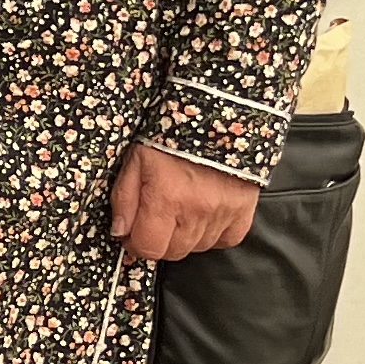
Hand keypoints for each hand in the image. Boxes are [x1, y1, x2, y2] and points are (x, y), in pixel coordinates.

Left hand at [111, 143, 263, 260]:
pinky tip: (204, 214)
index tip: (133, 233)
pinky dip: (214, 233)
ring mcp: (223, 212)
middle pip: (173, 252)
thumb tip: (120, 231)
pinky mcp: (244, 209)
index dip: (136, 244)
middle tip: (156, 218)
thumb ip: (124, 198)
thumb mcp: (135, 159)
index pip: (148, 248)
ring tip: (181, 209)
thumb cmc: (171, 132)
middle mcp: (197, 210)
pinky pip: (227, 240)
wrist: (219, 111)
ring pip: (198, 247)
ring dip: (185, 236)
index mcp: (167, 198)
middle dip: (159, 240)